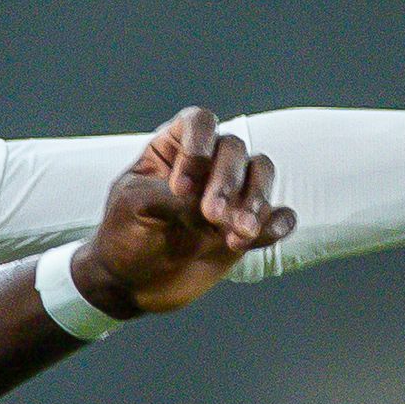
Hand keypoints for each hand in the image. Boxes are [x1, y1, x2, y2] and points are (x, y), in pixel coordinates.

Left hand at [88, 109, 292, 317]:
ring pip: (262, 175)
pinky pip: (279, 216)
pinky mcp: (248, 226)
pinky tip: (261, 235)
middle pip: (235, 149)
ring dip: (256, 201)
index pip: (200, 121)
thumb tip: (220, 209)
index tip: (181, 187)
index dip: (198, 145)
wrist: (132, 282)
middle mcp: (208, 162)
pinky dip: (278, 223)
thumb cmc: (125, 234)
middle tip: (211, 215)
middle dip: (227, 181)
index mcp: (174, 147)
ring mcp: (231, 193)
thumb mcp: (136, 206)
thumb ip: (174, 197)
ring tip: (239, 233)